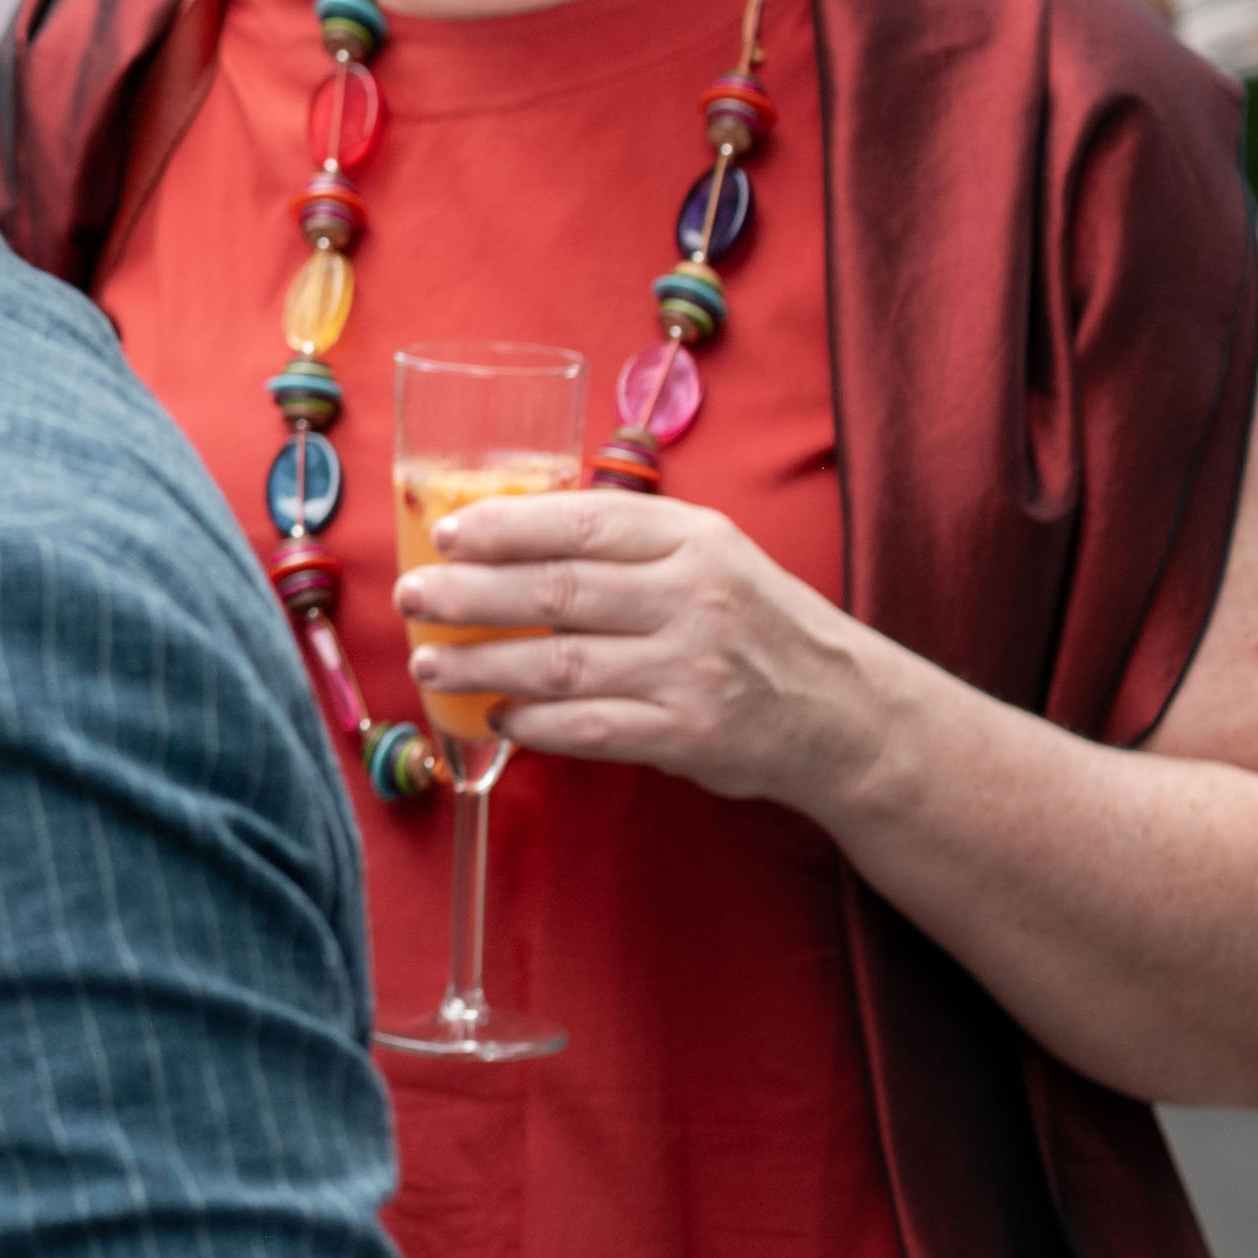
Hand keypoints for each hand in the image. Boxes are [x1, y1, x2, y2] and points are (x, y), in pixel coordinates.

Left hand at [393, 488, 885, 813]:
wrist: (846, 712)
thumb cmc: (757, 625)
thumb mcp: (711, 556)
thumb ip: (628, 543)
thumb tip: (509, 531)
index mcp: (694, 541)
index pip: (582, 523)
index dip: (504, 527)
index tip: (446, 535)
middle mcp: (693, 599)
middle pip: (556, 592)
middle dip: (469, 595)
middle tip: (412, 597)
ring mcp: (691, 669)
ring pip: (560, 664)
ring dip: (482, 665)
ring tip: (430, 664)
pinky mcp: (688, 734)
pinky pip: (588, 727)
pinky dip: (533, 723)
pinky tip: (497, 715)